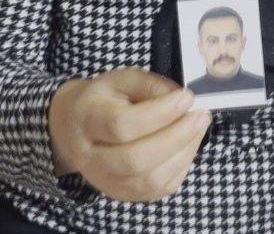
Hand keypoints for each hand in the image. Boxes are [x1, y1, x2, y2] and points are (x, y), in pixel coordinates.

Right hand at [49, 68, 210, 201]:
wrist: (73, 129)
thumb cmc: (103, 100)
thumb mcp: (121, 79)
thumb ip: (150, 85)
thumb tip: (180, 100)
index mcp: (87, 119)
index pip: (121, 125)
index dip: (159, 114)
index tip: (186, 98)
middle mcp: (90, 157)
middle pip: (135, 159)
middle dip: (176, 137)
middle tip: (201, 117)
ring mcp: (105, 181)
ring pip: (149, 180)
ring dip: (183, 154)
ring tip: (198, 129)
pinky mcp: (122, 194)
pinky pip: (158, 189)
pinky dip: (180, 167)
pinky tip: (187, 146)